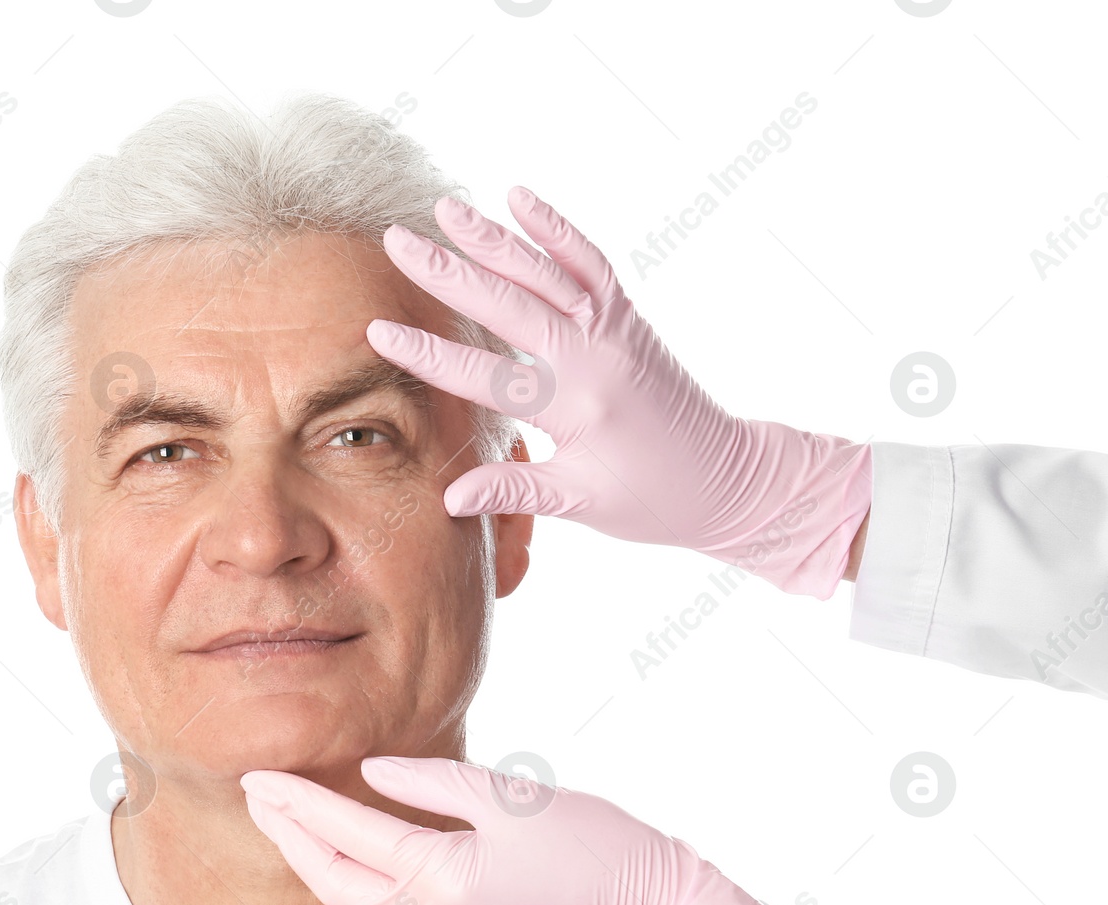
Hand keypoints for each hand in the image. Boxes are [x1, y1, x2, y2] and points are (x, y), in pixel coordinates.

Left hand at [240, 756, 782, 904]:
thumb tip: (369, 770)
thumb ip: (431, 780)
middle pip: (334, 882)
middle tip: (258, 796)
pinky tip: (349, 878)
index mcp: (443, 878)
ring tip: (293, 829)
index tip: (258, 775)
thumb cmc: (592, 841)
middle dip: (289, 837)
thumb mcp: (510, 794)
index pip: (347, 834)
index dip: (297, 803)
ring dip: (317, 874)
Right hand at [367, 187, 870, 599]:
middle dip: (450, 273)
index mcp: (578, 408)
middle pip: (511, 306)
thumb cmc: (653, 500)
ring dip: (495, 239)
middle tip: (397, 241)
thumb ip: (514, 493)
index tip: (378, 330)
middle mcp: (596, 357)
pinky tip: (520, 199)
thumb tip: (450, 497)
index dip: (429, 354)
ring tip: (446, 208)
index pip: (487, 376)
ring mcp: (615, 330)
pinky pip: (589, 263)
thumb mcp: (581, 503)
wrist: (730, 480)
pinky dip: (555, 230)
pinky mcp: (627, 317)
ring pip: (548, 273)